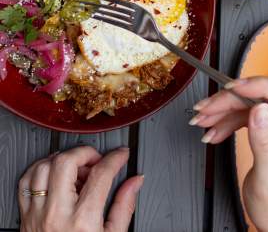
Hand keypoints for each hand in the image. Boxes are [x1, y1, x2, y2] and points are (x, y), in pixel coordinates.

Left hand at [19, 146, 143, 231]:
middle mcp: (57, 215)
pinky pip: (26, 182)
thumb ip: (124, 205)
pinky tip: (55, 175)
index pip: (100, 173)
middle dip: (86, 153)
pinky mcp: (25, 218)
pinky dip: (40, 170)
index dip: (115, 157)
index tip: (121, 155)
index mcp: (83, 221)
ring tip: (77, 169)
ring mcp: (38, 215)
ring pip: (44, 167)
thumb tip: (135, 181)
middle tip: (97, 159)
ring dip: (63, 160)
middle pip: (66, 162)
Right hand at [190, 77, 267, 231]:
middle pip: (265, 98)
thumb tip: (260, 108)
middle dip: (231, 100)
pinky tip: (215, 129)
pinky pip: (250, 114)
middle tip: (205, 110)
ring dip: (225, 110)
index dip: (259, 87)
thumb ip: (265, 144)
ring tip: (203, 121)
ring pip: (253, 104)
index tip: (232, 88)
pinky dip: (229, 119)